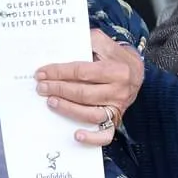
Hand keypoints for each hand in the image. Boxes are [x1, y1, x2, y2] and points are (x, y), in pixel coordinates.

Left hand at [35, 29, 143, 146]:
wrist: (136, 70)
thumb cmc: (113, 55)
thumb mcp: (104, 42)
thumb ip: (87, 40)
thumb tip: (63, 44)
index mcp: (116, 70)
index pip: (82, 72)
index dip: (59, 72)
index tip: (41, 73)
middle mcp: (119, 90)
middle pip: (84, 93)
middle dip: (58, 90)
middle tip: (40, 87)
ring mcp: (118, 107)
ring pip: (91, 113)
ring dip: (68, 109)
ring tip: (50, 102)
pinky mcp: (116, 119)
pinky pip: (106, 133)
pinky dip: (92, 137)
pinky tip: (76, 135)